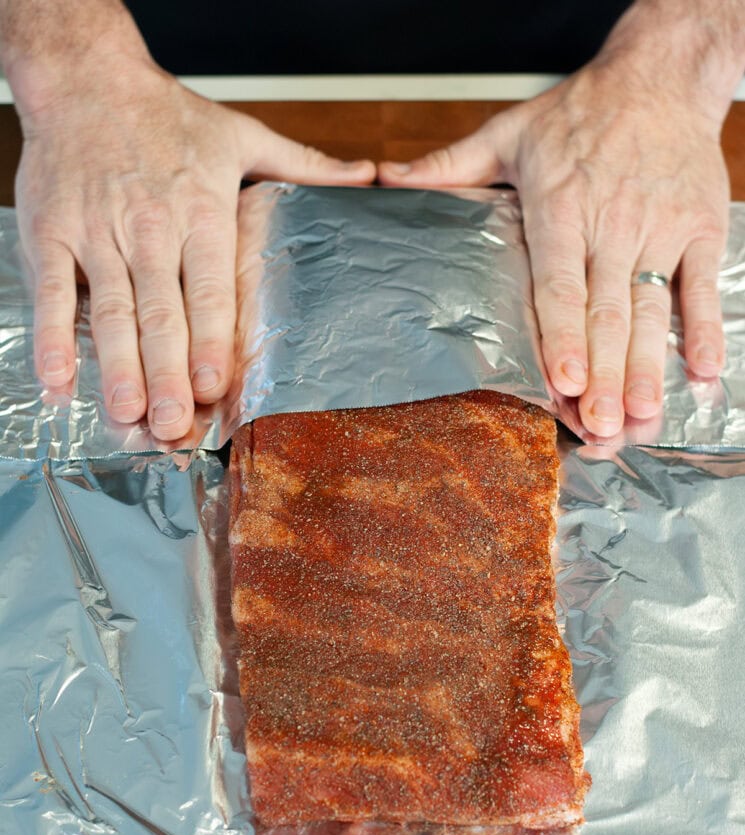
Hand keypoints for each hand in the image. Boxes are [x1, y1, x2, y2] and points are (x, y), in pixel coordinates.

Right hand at [17, 58, 374, 440]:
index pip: (209, 289)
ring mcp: (96, 234)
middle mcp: (149, 229)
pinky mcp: (51, 235)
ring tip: (127, 413)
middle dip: (166, 373)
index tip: (214, 386)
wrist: (85, 77)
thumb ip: (302, 165)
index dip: (210, 341)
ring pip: (110, 311)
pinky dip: (52, 340)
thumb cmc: (166, 114)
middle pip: (161, 313)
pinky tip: (58, 382)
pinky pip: (51, 294)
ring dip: (118, 367)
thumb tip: (365, 176)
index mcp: (200, 212)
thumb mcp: (242, 134)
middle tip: (173, 425)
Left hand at [379, 62, 729, 436]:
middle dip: (606, 374)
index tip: (563, 382)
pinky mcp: (699, 228)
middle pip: (607, 312)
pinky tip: (702, 371)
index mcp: (561, 208)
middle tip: (604, 426)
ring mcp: (659, 229)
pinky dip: (705, 328)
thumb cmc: (581, 111)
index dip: (562, 336)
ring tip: (643, 413)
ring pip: (651, 308)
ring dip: (649, 366)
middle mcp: (611, 224)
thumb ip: (450, 165)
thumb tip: (388, 181)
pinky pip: (702, 285)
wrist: (662, 74)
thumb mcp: (509, 133)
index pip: (559, 284)